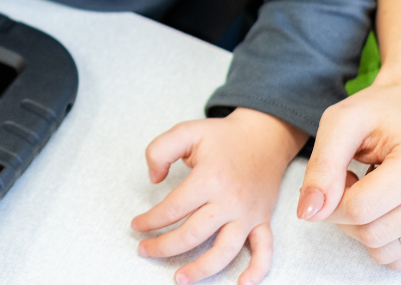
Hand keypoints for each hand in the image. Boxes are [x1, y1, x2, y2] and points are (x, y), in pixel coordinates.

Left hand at [132, 108, 308, 284]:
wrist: (264, 135)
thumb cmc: (222, 136)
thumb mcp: (186, 131)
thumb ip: (160, 151)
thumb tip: (154, 180)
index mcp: (209, 179)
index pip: (172, 209)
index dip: (150, 220)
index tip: (136, 226)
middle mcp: (230, 201)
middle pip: (193, 235)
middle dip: (164, 247)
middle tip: (144, 250)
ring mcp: (249, 214)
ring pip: (224, 251)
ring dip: (201, 270)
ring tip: (179, 279)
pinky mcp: (263, 220)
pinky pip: (264, 250)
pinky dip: (257, 270)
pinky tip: (242, 284)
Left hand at [298, 71, 400, 267]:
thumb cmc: (380, 110)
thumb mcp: (340, 122)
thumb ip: (321, 167)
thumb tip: (308, 213)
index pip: (360, 209)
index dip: (330, 202)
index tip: (332, 178)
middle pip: (374, 234)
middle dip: (346, 215)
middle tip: (349, 181)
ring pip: (388, 252)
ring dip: (364, 227)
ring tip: (367, 190)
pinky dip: (384, 237)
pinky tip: (386, 204)